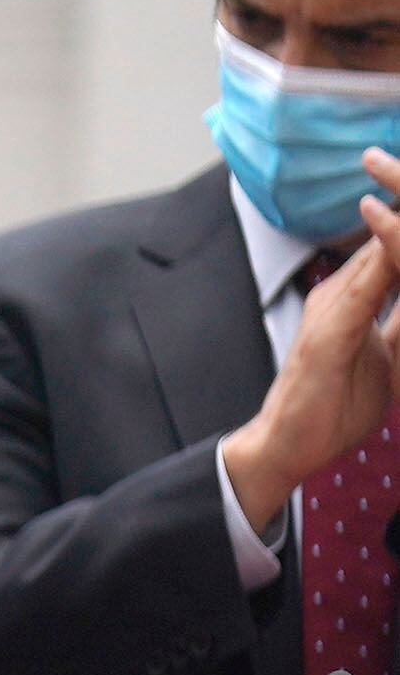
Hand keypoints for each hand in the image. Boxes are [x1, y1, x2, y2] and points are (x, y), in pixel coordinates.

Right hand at [223, 174, 399, 529]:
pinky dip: (389, 253)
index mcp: (356, 295)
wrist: (286, 446)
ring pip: (385, 250)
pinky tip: (396, 229)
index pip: (395, 243)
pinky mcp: (329, 331)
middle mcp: (342, 291)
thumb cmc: (331, 407)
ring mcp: (332, 307)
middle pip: (391, 235)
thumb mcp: (388, 360)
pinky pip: (368, 287)